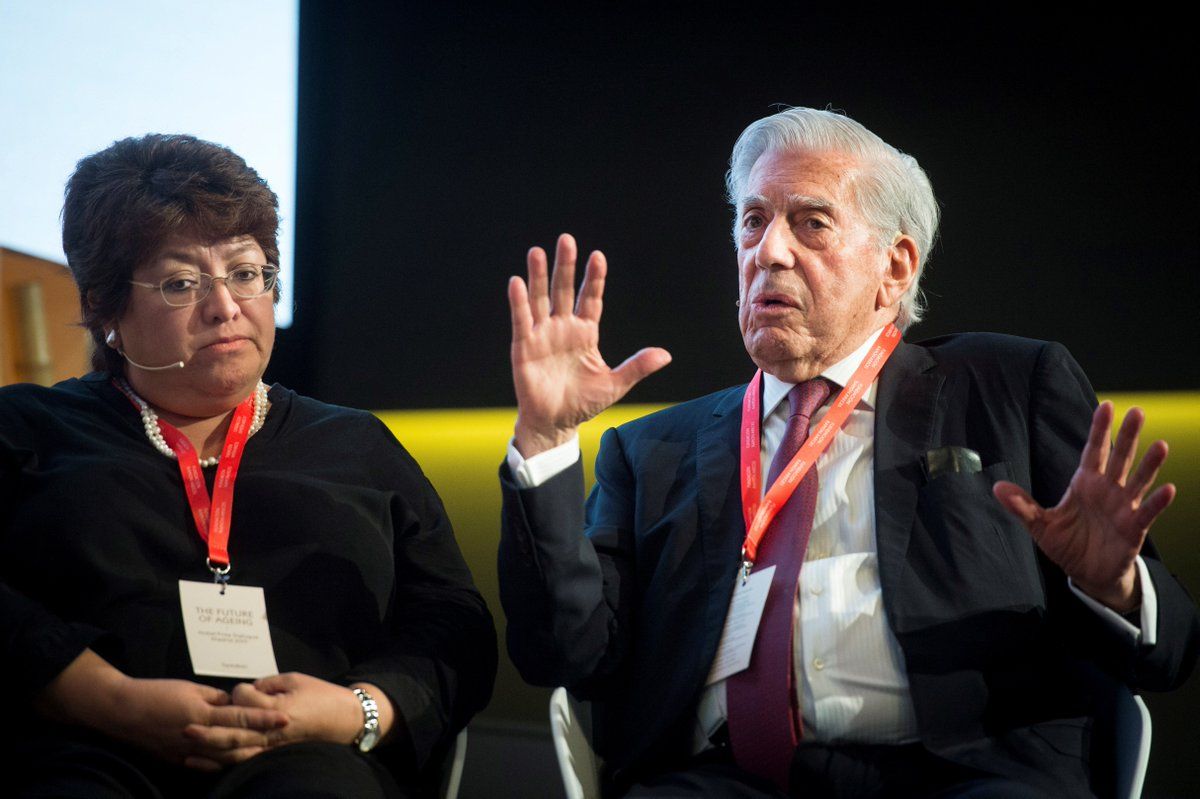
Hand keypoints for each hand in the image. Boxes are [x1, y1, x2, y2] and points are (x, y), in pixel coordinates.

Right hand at [38, 650, 288, 770]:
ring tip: (268, 749)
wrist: (121, 711)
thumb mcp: (189, 688)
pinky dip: (223, 763)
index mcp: (201, 713)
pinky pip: (206, 764)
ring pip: (224, 757)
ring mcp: (186, 751)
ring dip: (247, 753)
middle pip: (236, 740)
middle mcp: (196, 735)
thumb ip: (215, 698)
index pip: (239, 717)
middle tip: (286, 733)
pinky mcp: (177, 759)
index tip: (284, 717)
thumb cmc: (156, 693)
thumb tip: (236, 703)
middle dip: (262, 737)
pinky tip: (238, 760)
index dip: (263, 717)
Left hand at [185, 673, 393, 767]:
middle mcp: (271, 732)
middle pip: (233, 733)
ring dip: (210, 752)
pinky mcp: (273, 755)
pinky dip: (223, 764)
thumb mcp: (296, 679)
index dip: (238, 692)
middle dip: (208, 730)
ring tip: (187, 749)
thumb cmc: (322, 696)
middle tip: (185, 726)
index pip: (244, 700)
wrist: (345, 720)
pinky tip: (205, 763)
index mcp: (277, 709)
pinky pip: (244, 762)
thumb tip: (248, 689)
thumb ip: (268, 684)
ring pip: (235, 753)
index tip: (241, 689)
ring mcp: (272, 747)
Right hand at [508, 233, 670, 456]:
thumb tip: (666, 355)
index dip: (594, 279)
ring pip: (540, 300)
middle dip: (565, 266)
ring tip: (537, 252)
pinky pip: (522, 321)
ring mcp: (542, 335)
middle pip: (564, 290)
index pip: (591, 299)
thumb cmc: (584, 403)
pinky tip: (517, 283)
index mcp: (586, 333)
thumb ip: (637, 367)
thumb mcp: (615, 384)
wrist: (556, 424)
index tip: (597, 257)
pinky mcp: (524, 347)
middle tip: (567, 240)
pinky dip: (519, 303)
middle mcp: (563, 328)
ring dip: (538, 276)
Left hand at [993, 402, 1175, 612]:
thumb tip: (996, 487)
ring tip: (1161, 445)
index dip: (1099, 430)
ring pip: (1138, 481)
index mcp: (1085, 484)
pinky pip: (1147, 513)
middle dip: (1127, 436)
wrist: (1087, 573)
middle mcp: (1108, 490)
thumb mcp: (1040, 525)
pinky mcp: (1134, 528)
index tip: (1105, 406)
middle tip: (1137, 411)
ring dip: (1149, 464)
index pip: (1094, 451)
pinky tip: (1168, 489)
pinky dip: (1157, 502)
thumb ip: (1021, 505)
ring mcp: (1123, 508)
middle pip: (1119, 458)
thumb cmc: (1067, 543)